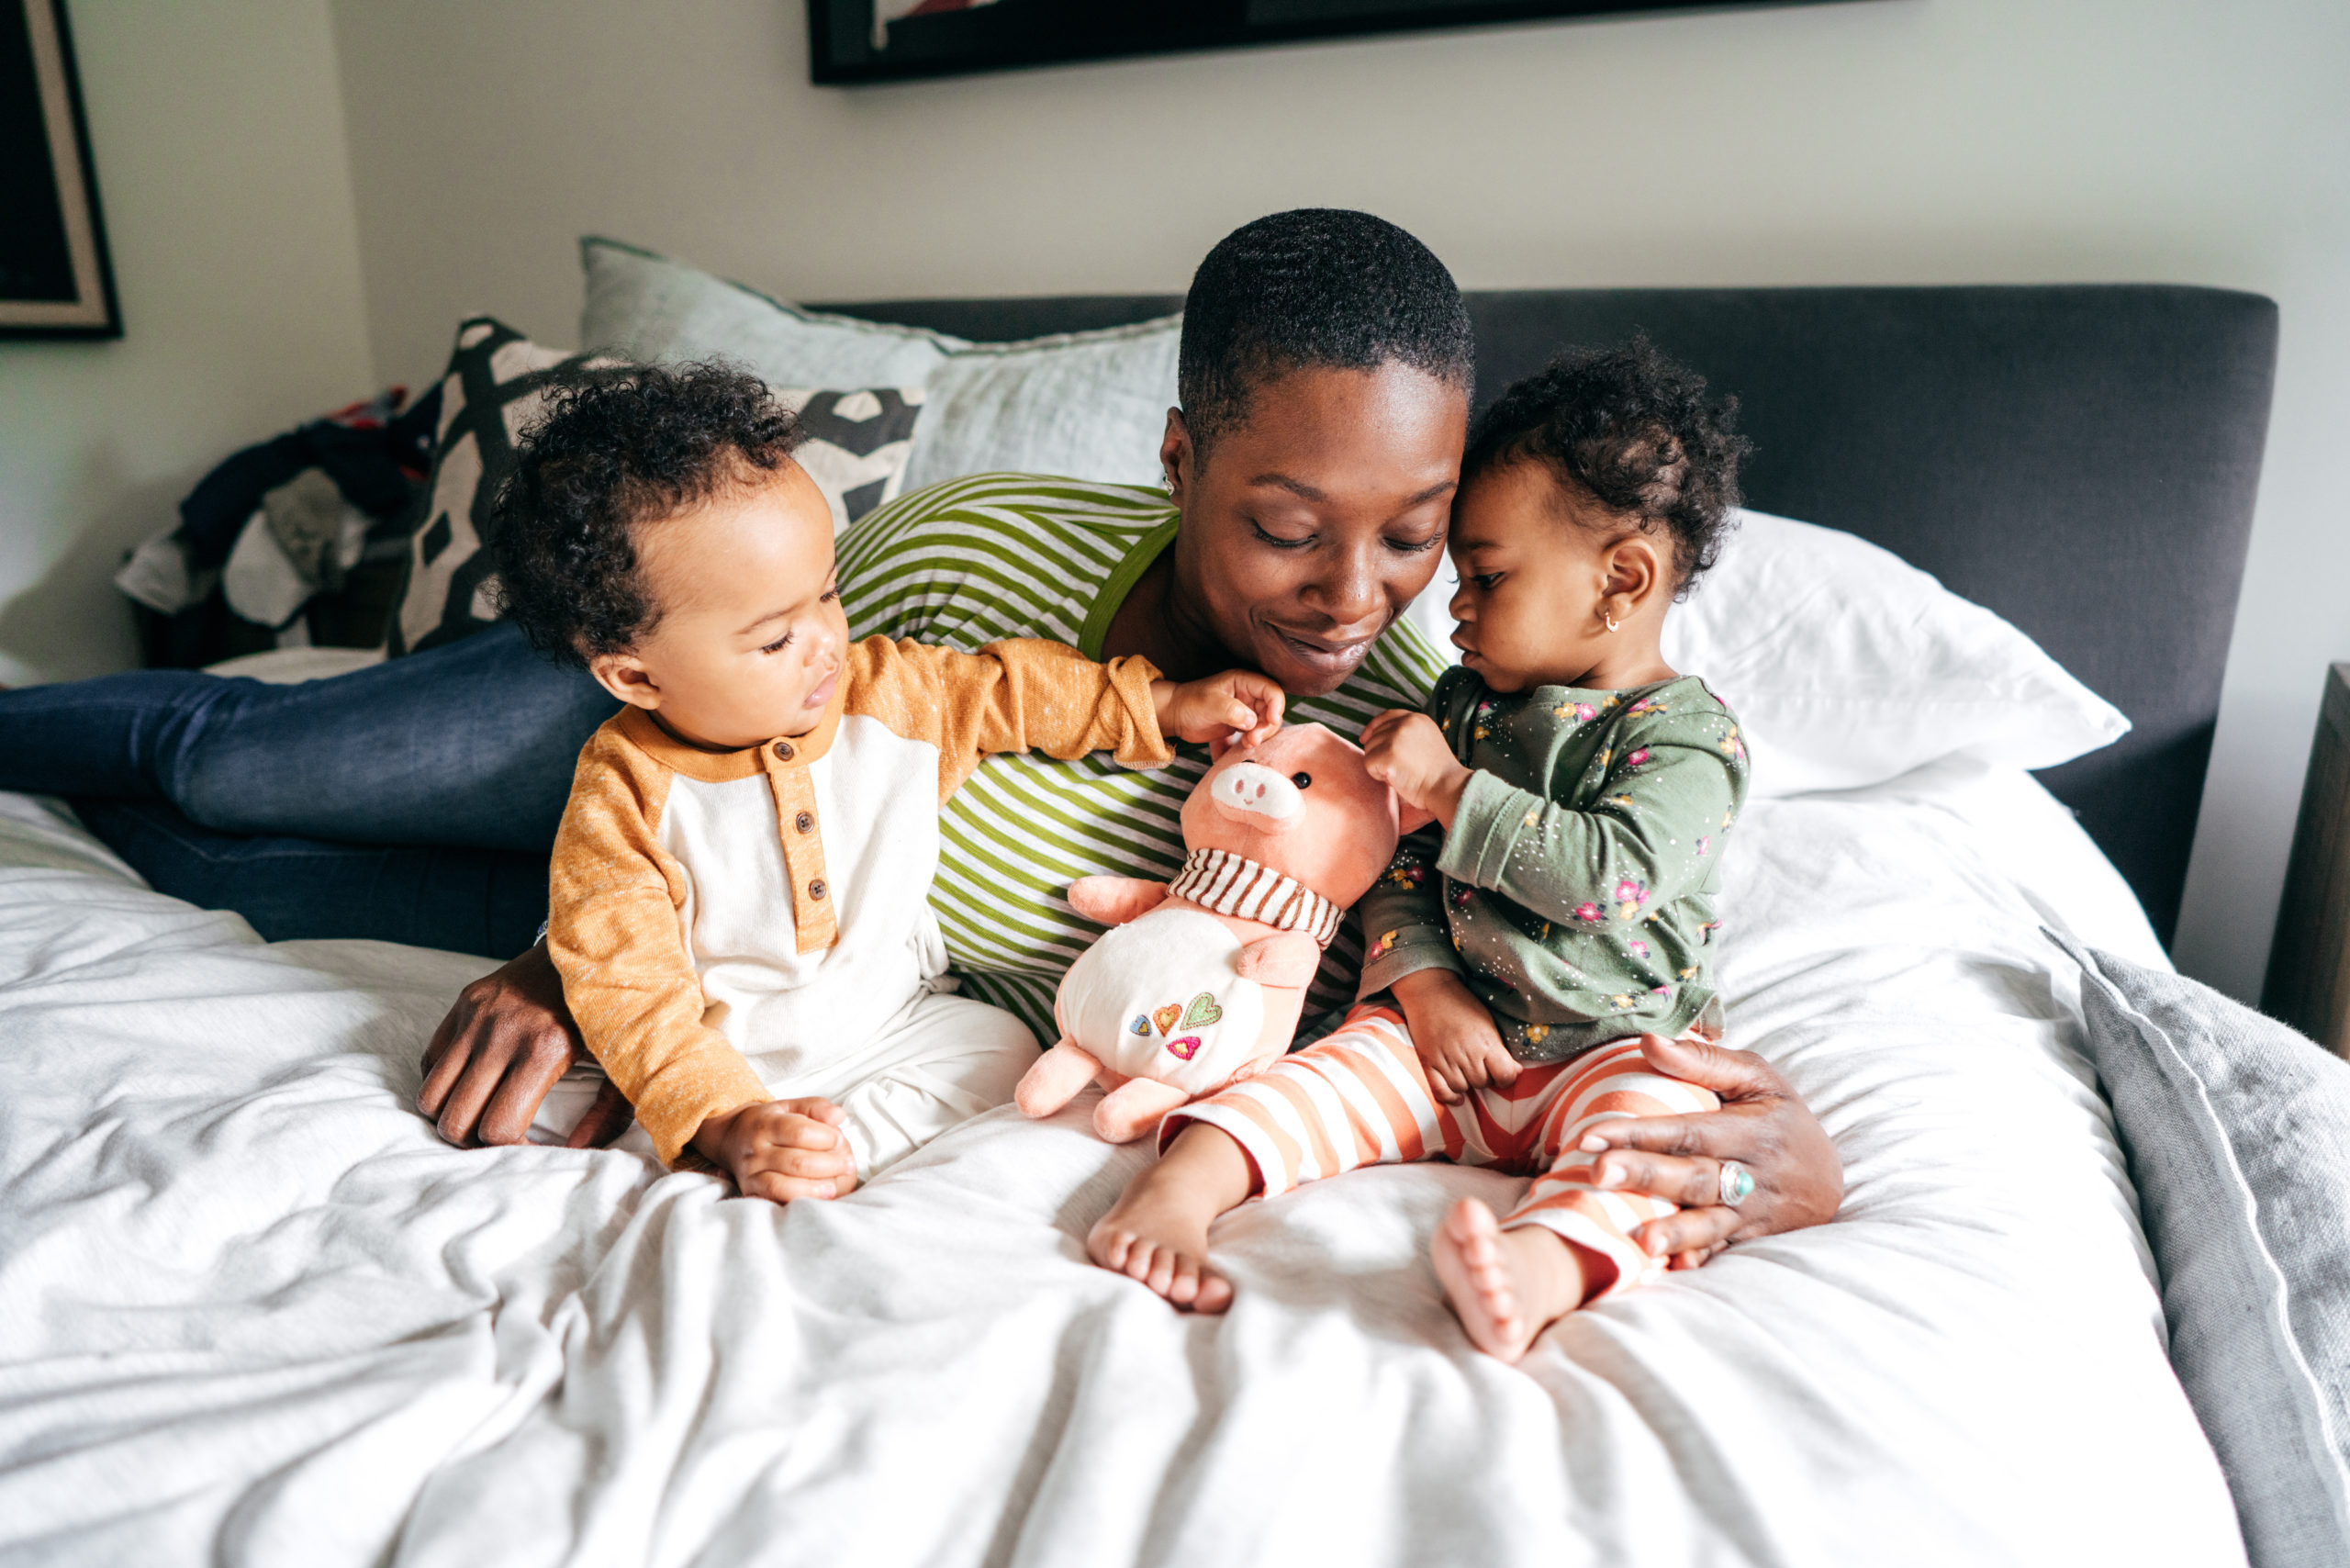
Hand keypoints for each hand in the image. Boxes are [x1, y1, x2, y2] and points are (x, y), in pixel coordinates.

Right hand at [418, 942, 628, 1148]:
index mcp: (543, 1049)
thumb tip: (578, 1152)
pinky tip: (476, 1082)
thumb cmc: (611, 1009)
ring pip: (430, 1095)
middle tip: (501, 1136)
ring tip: (482, 1114)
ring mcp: (476, 1015)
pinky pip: (430, 1060)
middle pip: (455, 1120)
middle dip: (474, 1142)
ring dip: (451, 1114)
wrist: (592, 943)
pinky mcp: (465, 1001)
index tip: (531, 1148)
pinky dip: (444, 1082)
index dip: (512, 1151)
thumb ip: (608, 1115)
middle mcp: (501, 1033)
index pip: (499, 1128)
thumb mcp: (623, 1061)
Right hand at [692, 1098, 857, 1203]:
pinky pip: (775, 1199)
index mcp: (766, 1123)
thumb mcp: (791, 1106)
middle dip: (830, 1165)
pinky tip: (816, 1198)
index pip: (800, 1132)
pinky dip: (798, 1200)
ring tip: (834, 1186)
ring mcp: (751, 1173)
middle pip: (797, 1161)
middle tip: (849, 1165)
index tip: (840, 1140)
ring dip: (815, 1188)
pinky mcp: (750, 1190)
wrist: (731, 1138)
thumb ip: (817, 1107)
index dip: (826, 1138)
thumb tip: (839, 1116)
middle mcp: (756, 1149)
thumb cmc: (771, 1122)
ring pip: (784, 1185)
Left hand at [1153, 670, 1283, 748]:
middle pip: (1271, 711)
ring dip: (1258, 737)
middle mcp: (1248, 696)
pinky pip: (1250, 736)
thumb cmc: (1190, 702)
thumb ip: (1233, 710)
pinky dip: (1245, 745)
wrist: (1174, 715)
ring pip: (1263, 725)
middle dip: (1266, 727)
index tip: (1270, 721)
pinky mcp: (1238, 726)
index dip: (1276, 706)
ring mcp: (1244, 712)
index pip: (1271, 691)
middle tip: (1252, 740)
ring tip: (1245, 745)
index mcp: (1244, 682)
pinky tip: (1232, 751)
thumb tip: (1252, 722)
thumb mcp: (1211, 703)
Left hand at [1360, 709, 1470, 828]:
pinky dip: (1378, 775)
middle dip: (1380, 753)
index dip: (1373, 727)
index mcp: (1417, 719)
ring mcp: (1396, 737)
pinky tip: (1396, 779)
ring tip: (1401, 773)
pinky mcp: (1387, 754)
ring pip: (1369, 750)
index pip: (1387, 716)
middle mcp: (1406, 723)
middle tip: (1400, 768)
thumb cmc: (1437, 773)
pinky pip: (1369, 764)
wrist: (1447, 788)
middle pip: (1375, 735)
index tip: (1364, 738)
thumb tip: (1376, 736)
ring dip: (1379, 765)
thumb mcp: (1426, 741)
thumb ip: (1407, 734)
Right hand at [1393, 967, 1520, 1104]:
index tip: (1502, 1073)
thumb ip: (1501, 1048)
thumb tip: (1516, 1071)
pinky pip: (1441, 1091)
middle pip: (1483, 1083)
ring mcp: (1445, 1059)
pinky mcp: (1428, 1062)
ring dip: (1466, 1083)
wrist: (1429, 990)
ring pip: (1463, 1088)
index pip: (1505, 1075)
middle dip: (1485, 1078)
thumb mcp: (1487, 1022)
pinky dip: (1449, 1097)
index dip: (1507, 1078)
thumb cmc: (1461, 1004)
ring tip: (1465, 1071)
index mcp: (1486, 1042)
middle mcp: (1467, 1054)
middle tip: (1479, 1065)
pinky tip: (1456, 1095)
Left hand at [1572, 1033, 1842, 1266]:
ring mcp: (1753, 1213)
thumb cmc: (1780, 1117)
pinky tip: (1675, 1267)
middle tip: (1598, 1174)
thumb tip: (1649, 1040)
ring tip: (1641, 1240)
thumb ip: (1703, 1062)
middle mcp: (1754, 1174)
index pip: (1689, 1130)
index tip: (1589, 1134)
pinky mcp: (1750, 1239)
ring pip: (1711, 1222)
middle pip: (1694, 1176)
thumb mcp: (1756, 1078)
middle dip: (1646, 1175)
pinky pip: (1723, 1252)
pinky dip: (1700, 1260)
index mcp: (1752, 1129)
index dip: (1640, 1132)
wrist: (1830, 1176)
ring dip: (1675, 1231)